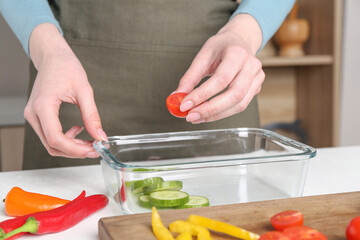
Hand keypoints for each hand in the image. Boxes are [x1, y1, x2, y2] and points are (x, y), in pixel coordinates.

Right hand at [24, 23, 106, 157]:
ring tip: (89, 140)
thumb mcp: (84, 90)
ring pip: (50, 144)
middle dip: (75, 151)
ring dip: (71, 147)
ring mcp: (33, 116)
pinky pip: (49, 135)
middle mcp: (33, 114)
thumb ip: (92, 115)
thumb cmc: (66, 67)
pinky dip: (65, 139)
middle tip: (95, 148)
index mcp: (43, 106)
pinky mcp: (37, 116)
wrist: (53, 57)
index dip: (75, 149)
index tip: (93, 149)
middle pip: (52, 145)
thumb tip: (100, 136)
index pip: (56, 138)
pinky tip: (78, 129)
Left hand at [176, 14, 264, 122]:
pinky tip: (208, 114)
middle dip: (210, 110)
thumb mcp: (203, 55)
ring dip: (216, 115)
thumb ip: (190, 77)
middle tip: (191, 116)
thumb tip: (177, 96)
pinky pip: (241, 106)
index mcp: (237, 53)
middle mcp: (251, 66)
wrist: (240, 40)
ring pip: (239, 104)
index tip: (185, 105)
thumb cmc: (221, 46)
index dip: (202, 95)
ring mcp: (257, 78)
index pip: (220, 80)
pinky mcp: (257, 88)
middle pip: (233, 95)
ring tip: (197, 117)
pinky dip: (223, 113)